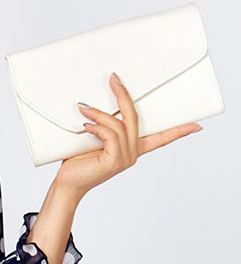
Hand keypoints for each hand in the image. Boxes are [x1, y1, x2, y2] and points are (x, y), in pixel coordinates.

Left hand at [51, 71, 202, 201]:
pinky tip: (86, 127)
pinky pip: (110, 136)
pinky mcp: (113, 161)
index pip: (161, 138)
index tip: (196, 125)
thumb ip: (103, 126)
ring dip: (100, 114)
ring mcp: (124, 159)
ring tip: (84, 109)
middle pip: (135, 118)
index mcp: (132, 149)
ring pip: (119, 126)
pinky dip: (97, 127)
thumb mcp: (93, 140)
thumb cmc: (78, 163)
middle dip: (125, 97)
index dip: (179, 131)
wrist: (67, 184)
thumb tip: (95, 103)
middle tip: (114, 79)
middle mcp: (132, 154)